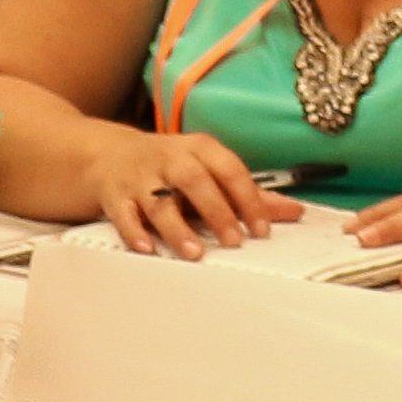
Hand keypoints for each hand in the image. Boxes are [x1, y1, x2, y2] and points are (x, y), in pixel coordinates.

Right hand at [77, 121, 300, 258]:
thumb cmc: (169, 166)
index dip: (247, 199)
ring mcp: (140, 177)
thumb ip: (248, 193)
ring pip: (158, 201)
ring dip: (176, 227)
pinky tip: (147, 249)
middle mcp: (169, 158)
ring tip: (195, 252)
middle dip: (216, 211)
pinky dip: (134, 232)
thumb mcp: (208, 170)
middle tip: (234, 241)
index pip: (229, 169)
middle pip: (194, 181)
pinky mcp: (115, 196)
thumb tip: (293, 211)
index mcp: (198, 149)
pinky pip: (124, 214)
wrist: (108, 154)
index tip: (261, 229)